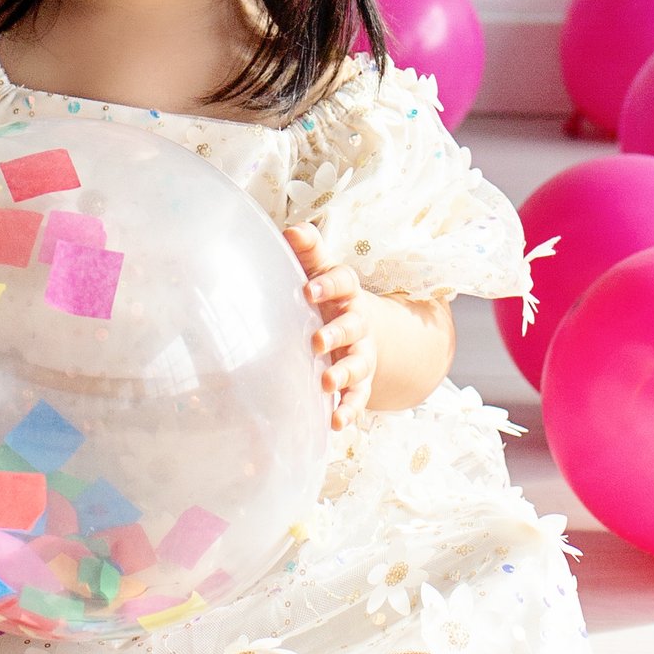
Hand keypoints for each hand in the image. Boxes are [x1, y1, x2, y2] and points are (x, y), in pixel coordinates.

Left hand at [284, 222, 376, 430]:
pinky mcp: (360, 382)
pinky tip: (334, 423)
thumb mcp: (319, 270)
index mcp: (346, 293)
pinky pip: (358, 397)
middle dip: (337, 334)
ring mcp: (362, 354)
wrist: (361, 327)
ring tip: (326, 384)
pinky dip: (348, 410)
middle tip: (316, 343)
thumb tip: (291, 231)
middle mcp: (358, 323)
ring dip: (344, 374)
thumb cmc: (327, 295)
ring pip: (359, 365)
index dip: (328, 286)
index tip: (307, 291)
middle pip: (353, 327)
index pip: (343, 283)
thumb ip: (307, 250)